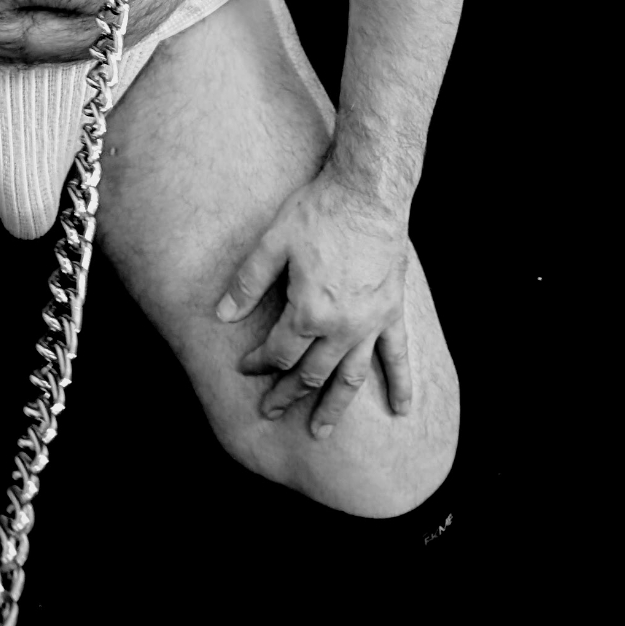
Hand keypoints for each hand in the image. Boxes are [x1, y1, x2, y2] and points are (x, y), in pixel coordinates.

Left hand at [216, 168, 411, 438]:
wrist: (369, 193)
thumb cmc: (318, 213)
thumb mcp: (272, 243)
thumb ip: (247, 283)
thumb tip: (223, 315)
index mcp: (308, 312)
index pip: (278, 353)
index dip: (259, 364)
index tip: (245, 367)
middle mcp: (341, 327)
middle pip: (309, 373)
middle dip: (286, 394)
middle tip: (269, 412)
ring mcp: (370, 323)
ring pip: (350, 377)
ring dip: (334, 407)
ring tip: (320, 432)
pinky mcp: (392, 312)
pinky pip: (397, 356)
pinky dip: (402, 385)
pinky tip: (400, 411)